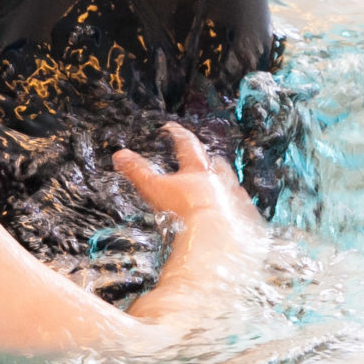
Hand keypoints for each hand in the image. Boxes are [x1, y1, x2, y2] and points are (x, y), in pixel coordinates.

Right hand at [113, 122, 255, 225]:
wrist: (215, 236)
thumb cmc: (184, 211)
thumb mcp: (154, 189)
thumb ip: (138, 172)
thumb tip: (119, 155)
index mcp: (197, 169)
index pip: (186, 144)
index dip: (177, 134)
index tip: (172, 127)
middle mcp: (219, 179)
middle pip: (214, 162)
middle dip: (207, 160)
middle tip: (201, 159)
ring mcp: (234, 197)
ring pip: (229, 184)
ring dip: (222, 184)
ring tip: (216, 189)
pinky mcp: (244, 216)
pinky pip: (240, 208)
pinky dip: (234, 208)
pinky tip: (230, 215)